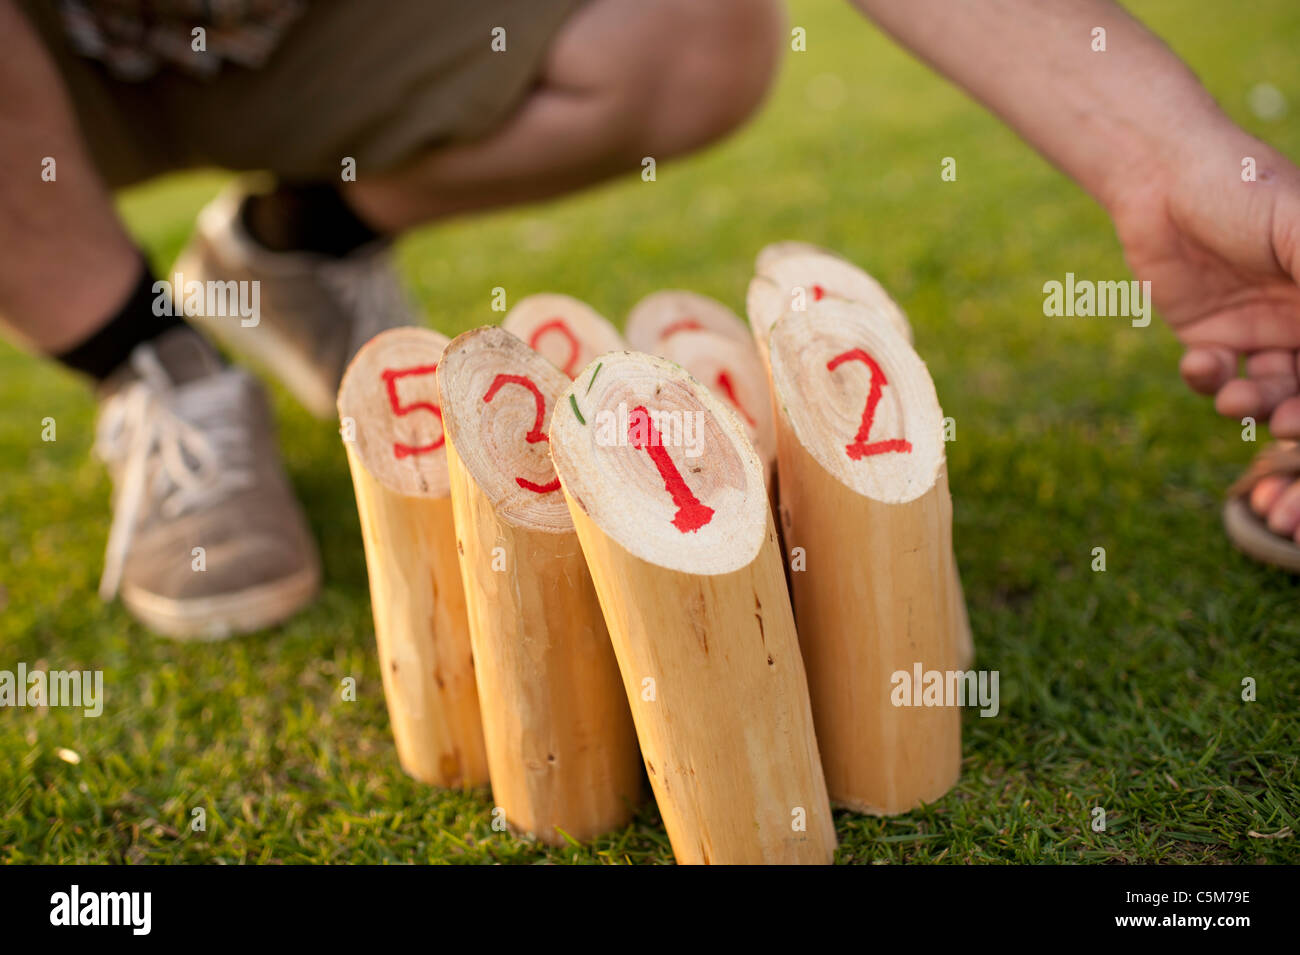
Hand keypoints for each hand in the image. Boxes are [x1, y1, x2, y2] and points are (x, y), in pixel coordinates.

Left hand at [1107, 125, 1299, 436]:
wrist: (1161, 180)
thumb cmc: (1244, 189)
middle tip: (1287, 424)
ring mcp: (1260, 331)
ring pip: (1271, 391)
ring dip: (1256, 405)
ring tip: (1235, 401)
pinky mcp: (1210, 339)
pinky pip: (1217, 379)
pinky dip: (1210, 382)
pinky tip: (1199, 364)